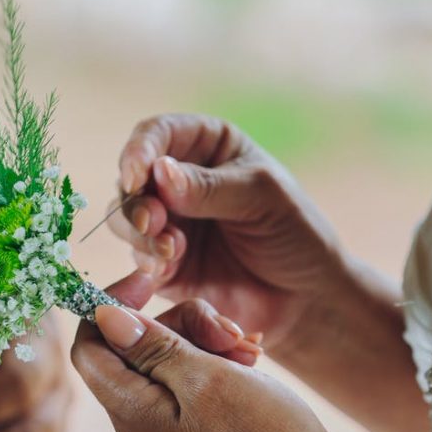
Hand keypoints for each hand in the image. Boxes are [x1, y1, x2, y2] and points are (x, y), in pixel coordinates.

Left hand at [70, 289, 357, 431]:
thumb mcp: (206, 377)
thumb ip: (151, 346)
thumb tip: (102, 318)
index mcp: (132, 416)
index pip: (89, 347)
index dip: (110, 306)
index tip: (150, 281)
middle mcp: (139, 431)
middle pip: (134, 351)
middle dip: (180, 325)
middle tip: (229, 330)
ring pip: (166, 365)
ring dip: (205, 344)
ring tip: (248, 350)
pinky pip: (189, 389)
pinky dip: (215, 366)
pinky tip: (249, 364)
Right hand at [110, 113, 345, 353]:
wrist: (306, 298)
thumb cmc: (295, 235)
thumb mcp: (262, 198)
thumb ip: (209, 187)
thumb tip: (159, 172)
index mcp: (208, 147)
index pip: (158, 133)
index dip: (140, 149)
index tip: (136, 173)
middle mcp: (180, 180)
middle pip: (133, 177)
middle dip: (136, 199)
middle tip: (152, 221)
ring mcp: (169, 222)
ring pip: (125, 216)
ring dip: (137, 231)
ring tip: (168, 249)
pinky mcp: (163, 264)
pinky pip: (137, 256)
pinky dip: (145, 260)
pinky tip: (166, 269)